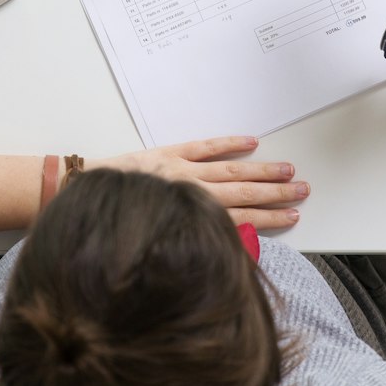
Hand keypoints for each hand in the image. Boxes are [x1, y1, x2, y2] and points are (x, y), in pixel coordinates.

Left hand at [92, 135, 307, 228]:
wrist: (83, 193)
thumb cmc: (118, 222)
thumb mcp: (156, 241)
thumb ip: (189, 240)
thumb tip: (226, 242)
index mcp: (187, 215)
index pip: (239, 217)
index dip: (269, 218)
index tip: (293, 217)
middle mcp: (189, 191)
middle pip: (242, 192)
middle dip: (275, 193)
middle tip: (303, 191)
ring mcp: (180, 169)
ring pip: (230, 171)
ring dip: (261, 171)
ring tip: (287, 170)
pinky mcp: (168, 152)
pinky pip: (203, 146)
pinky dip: (228, 144)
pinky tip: (250, 143)